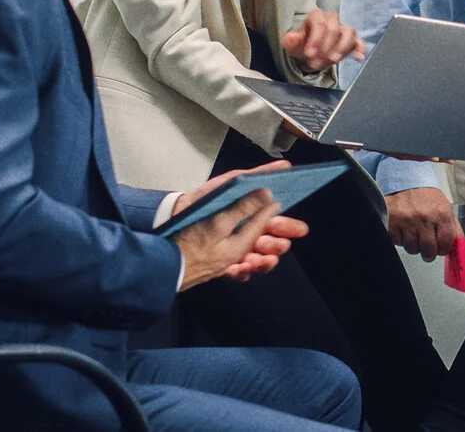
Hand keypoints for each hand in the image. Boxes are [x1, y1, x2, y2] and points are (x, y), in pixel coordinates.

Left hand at [173, 161, 309, 288]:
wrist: (164, 244)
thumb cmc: (193, 216)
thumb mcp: (219, 213)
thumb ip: (245, 201)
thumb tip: (268, 192)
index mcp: (243, 210)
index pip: (270, 210)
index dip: (286, 217)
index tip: (300, 225)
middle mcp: (240, 227)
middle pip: (268, 235)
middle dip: (278, 241)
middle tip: (282, 245)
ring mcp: (233, 246)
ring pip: (259, 255)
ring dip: (263, 259)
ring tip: (259, 262)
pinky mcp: (224, 261)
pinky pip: (241, 269)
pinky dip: (243, 272)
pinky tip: (239, 270)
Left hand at [280, 9, 364, 71]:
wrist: (310, 54)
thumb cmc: (301, 45)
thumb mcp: (291, 44)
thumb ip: (290, 40)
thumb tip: (292, 37)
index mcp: (316, 16)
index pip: (319, 23)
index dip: (315, 39)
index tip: (310, 54)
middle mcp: (332, 19)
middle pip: (333, 28)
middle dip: (325, 46)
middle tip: (316, 62)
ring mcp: (343, 29)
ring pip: (349, 31)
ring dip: (342, 47)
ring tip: (333, 60)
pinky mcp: (352, 40)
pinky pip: (359, 41)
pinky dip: (360, 49)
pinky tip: (358, 58)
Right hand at [384, 186, 461, 261]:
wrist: (407, 183)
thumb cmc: (427, 198)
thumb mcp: (446, 209)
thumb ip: (454, 229)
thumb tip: (459, 247)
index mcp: (441, 214)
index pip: (446, 243)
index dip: (444, 249)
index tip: (441, 248)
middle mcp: (425, 217)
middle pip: (429, 250)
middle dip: (429, 253)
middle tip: (428, 249)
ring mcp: (407, 221)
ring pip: (412, 249)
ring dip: (414, 246)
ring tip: (415, 235)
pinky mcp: (392, 223)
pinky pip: (398, 243)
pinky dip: (401, 240)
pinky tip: (405, 230)